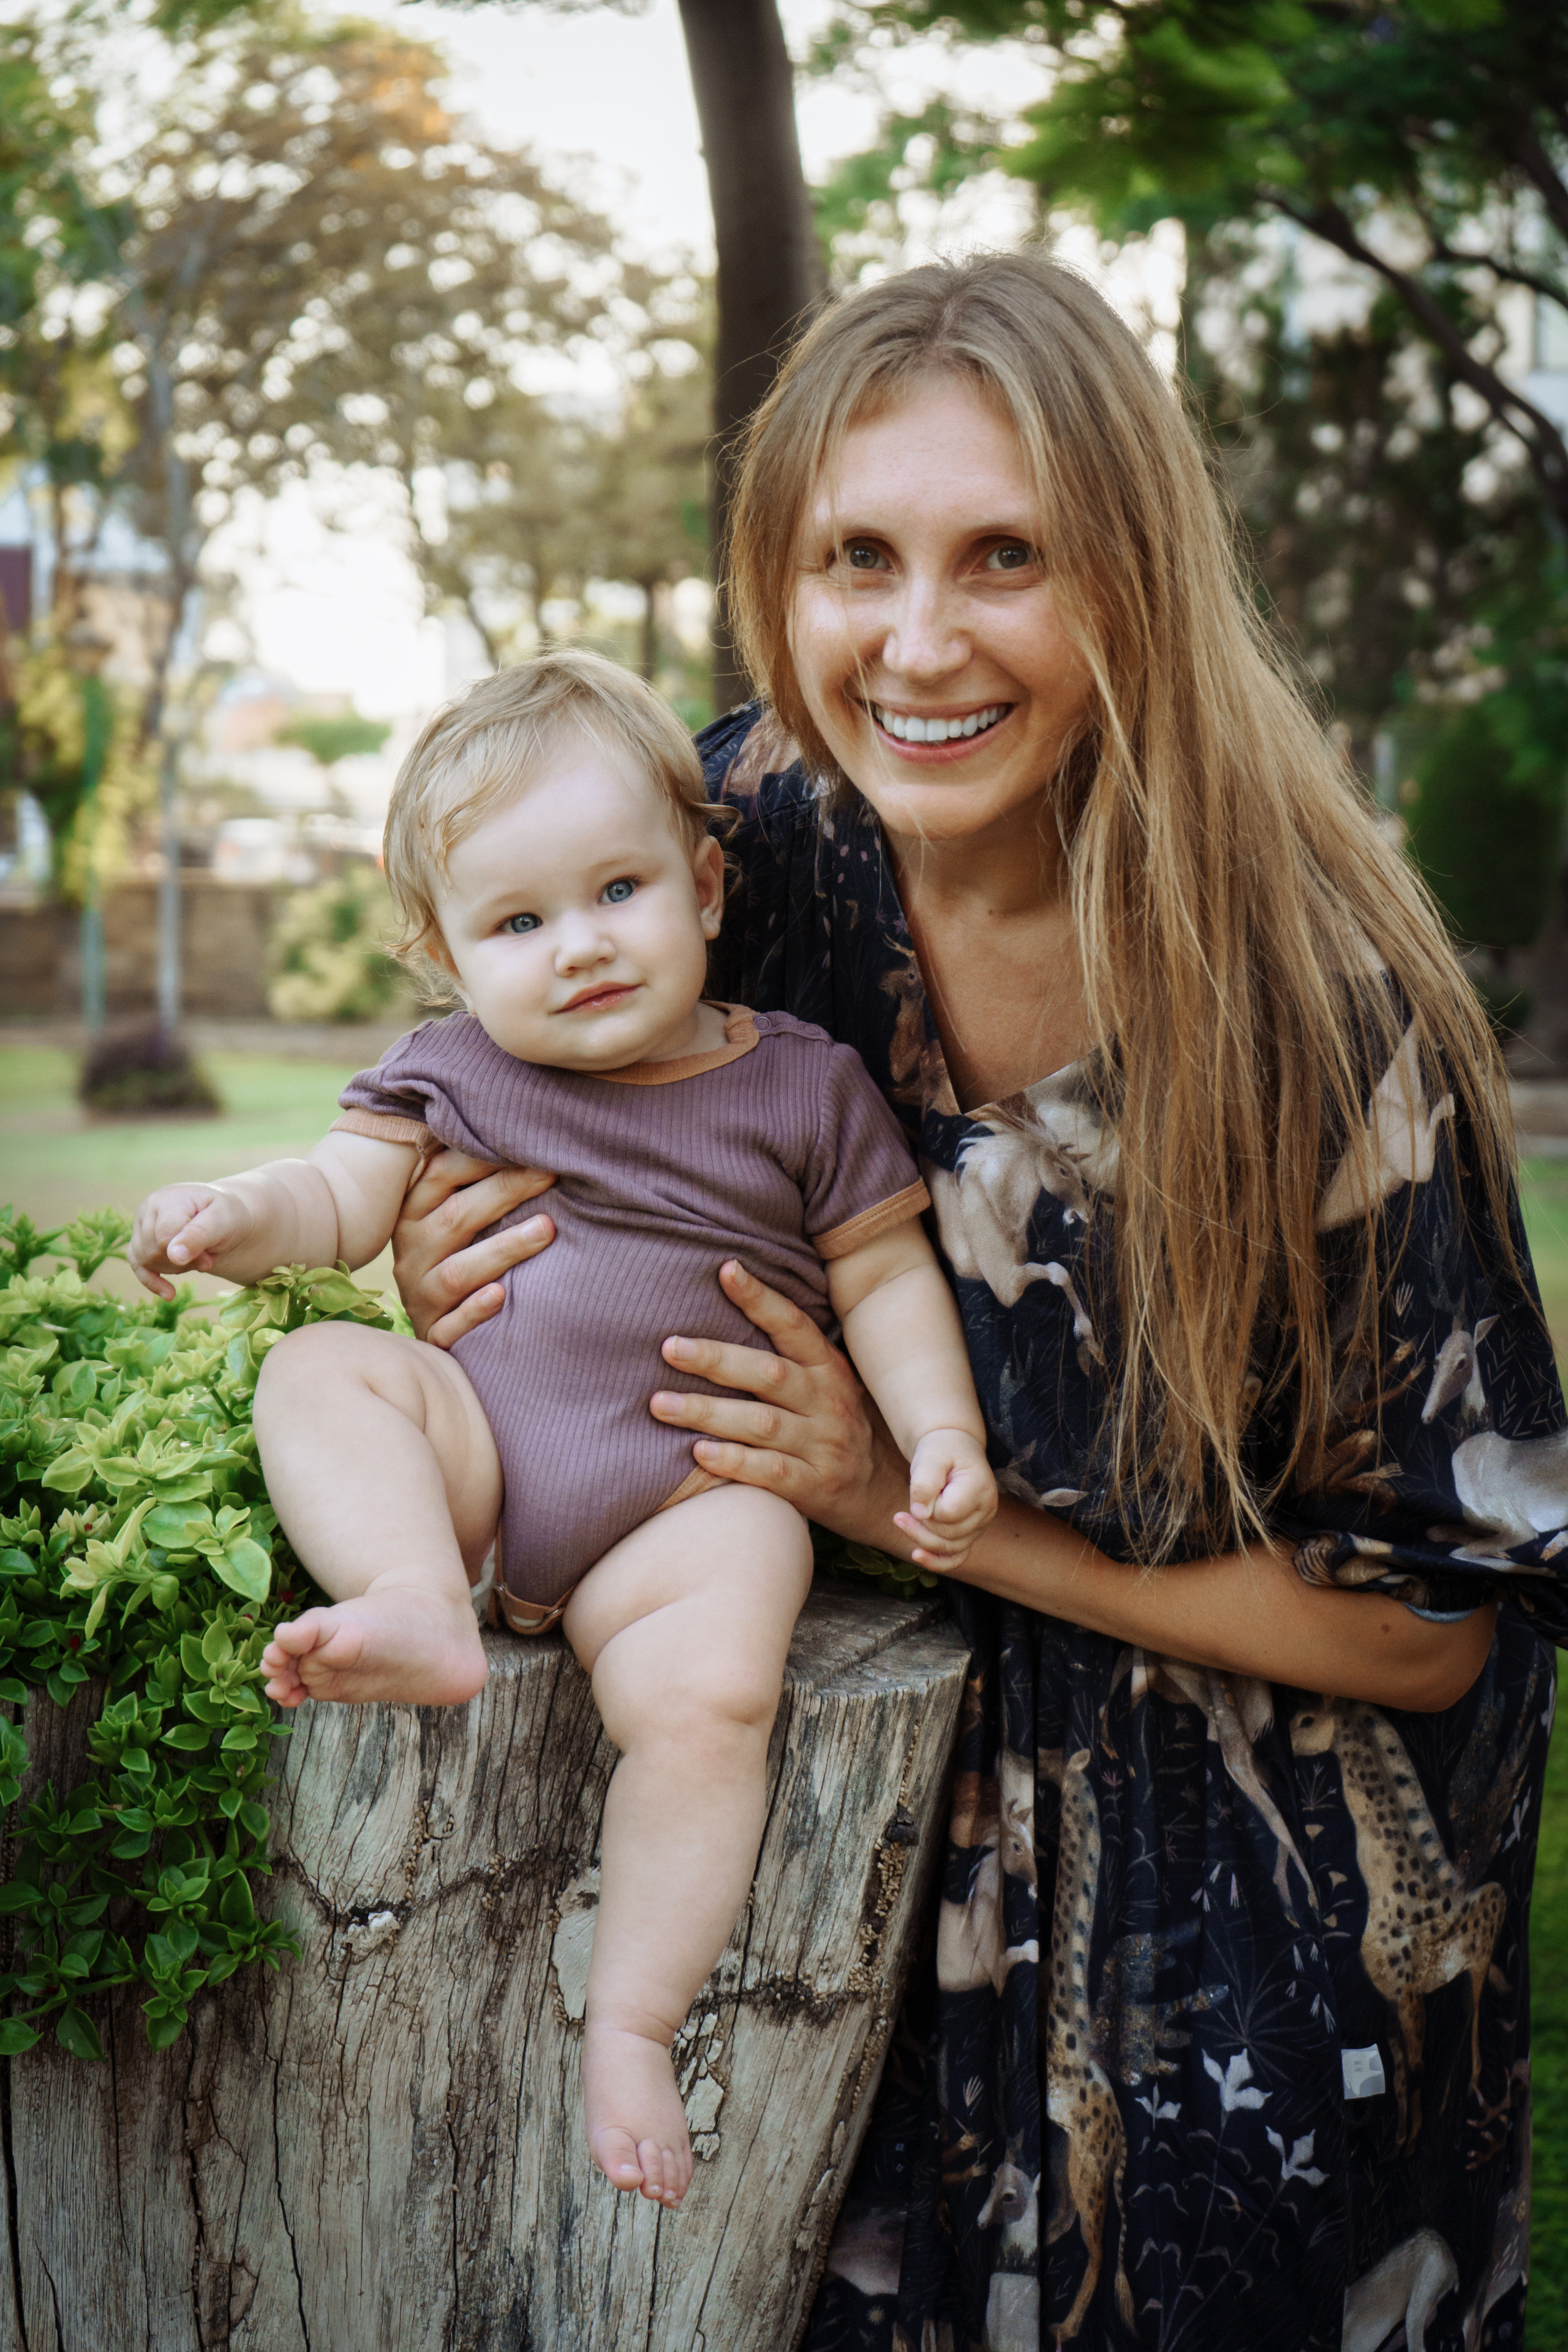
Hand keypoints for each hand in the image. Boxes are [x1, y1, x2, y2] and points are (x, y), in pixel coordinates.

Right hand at [129, 1182, 252, 1298]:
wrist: (223, 1218)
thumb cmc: (226, 1215)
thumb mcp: (223, 1220)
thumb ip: (199, 1235)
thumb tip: (174, 1256)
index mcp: (170, 1197)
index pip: (165, 1236)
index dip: (187, 1253)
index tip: (209, 1258)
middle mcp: (150, 1208)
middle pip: (154, 1249)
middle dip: (183, 1260)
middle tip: (206, 1256)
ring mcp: (142, 1224)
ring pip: (146, 1259)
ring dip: (175, 1267)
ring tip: (196, 1256)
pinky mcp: (140, 1241)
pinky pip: (137, 1266)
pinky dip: (152, 1282)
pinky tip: (170, 1294)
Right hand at [392, 1147, 557, 1346]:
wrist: (430, 1327)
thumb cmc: (456, 1253)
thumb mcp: (453, 1213)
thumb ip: (474, 1180)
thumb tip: (525, 1133)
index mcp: (413, 1212)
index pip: (441, 1175)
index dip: (482, 1158)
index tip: (529, 1143)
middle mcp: (412, 1251)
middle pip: (456, 1217)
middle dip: (505, 1193)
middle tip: (551, 1175)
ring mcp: (420, 1295)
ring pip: (458, 1272)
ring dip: (503, 1248)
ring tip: (547, 1229)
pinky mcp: (433, 1335)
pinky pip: (450, 1327)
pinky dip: (475, 1312)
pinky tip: (501, 1297)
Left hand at [650, 1260, 914, 1547]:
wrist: (880, 1492)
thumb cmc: (832, 1427)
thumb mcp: (824, 1385)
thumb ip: (785, 1356)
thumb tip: (724, 1303)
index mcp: (829, 1368)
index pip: (794, 1325)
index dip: (761, 1298)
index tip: (726, 1270)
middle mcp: (828, 1401)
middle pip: (769, 1373)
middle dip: (716, 1359)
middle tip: (669, 1348)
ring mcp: (824, 1446)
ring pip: (762, 1424)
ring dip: (708, 1412)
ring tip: (660, 1405)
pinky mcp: (816, 1487)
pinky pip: (771, 1473)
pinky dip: (735, 1461)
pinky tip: (699, 1453)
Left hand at [895, 1430, 996, 1569]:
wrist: (952, 1449)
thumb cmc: (941, 1450)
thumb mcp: (930, 1456)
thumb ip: (925, 1483)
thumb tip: (920, 1514)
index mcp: (981, 1489)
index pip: (948, 1513)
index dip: (928, 1507)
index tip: (921, 1489)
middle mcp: (986, 1511)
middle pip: (949, 1535)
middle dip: (921, 1524)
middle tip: (904, 1508)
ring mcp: (979, 1525)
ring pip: (950, 1548)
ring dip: (921, 1539)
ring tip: (900, 1520)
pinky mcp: (970, 1533)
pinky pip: (957, 1557)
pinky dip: (937, 1561)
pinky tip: (917, 1556)